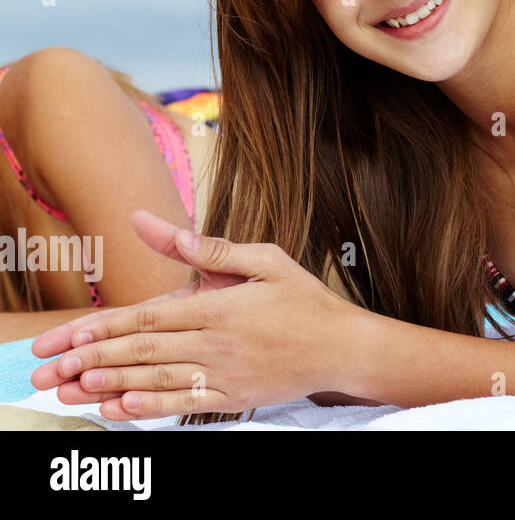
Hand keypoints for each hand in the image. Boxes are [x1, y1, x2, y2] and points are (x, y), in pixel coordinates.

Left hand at [30, 212, 357, 420]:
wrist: (343, 346)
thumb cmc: (304, 298)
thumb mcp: (265, 259)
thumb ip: (209, 248)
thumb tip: (155, 225)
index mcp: (223, 306)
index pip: (152, 317)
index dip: (106, 327)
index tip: (69, 334)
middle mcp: (219, 342)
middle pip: (145, 351)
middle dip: (93, 358)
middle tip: (51, 367)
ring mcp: (226, 373)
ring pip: (157, 380)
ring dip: (110, 384)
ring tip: (72, 387)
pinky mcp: (233, 396)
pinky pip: (183, 404)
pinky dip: (149, 409)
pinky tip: (120, 409)